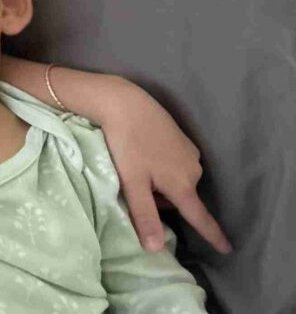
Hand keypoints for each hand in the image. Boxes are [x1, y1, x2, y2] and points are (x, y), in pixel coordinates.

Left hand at [100, 81, 231, 253]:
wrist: (125, 103)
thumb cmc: (126, 144)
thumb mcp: (132, 183)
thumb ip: (145, 216)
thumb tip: (155, 250)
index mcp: (182, 185)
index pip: (200, 218)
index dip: (213, 235)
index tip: (228, 249)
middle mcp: (193, 170)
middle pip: (180, 200)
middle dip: (161, 201)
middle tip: (135, 188)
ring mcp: (189, 153)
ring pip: (177, 181)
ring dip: (160, 184)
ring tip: (136, 169)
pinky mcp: (183, 139)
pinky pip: (176, 164)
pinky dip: (162, 168)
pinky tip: (144, 155)